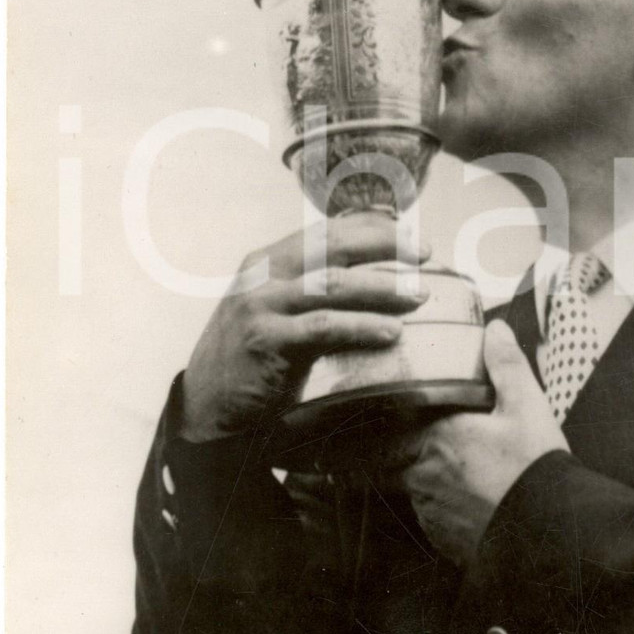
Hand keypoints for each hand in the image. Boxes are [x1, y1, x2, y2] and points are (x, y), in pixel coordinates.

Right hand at [179, 214, 428, 443]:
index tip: (415, 237)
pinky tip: (391, 332)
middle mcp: (263, 274)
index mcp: (269, 260)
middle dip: (385, 244)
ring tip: (419, 295)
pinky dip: (361, 327)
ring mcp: (261, 305)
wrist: (208, 404)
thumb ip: (312, 289)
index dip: (375, 228)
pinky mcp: (264, 340)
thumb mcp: (277, 310)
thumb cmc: (255, 357)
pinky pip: (323, 327)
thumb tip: (377, 275)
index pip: (328, 230)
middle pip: (333, 245)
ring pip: (331, 283)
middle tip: (425, 254)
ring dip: (381, 286)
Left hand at [401, 318, 568, 564]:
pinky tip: (474, 504)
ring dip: (434, 480)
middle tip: (456, 447)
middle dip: (422, 450)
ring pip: (418, 487)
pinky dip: (447, 510)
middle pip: (405, 456)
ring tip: (469, 477)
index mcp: (437, 436)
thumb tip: (494, 329)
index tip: (418, 421)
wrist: (548, 531)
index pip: (399, 423)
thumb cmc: (535, 466)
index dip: (407, 421)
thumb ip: (505, 363)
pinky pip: (433, 518)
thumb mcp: (526, 405)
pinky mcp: (441, 540)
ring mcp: (429, 510)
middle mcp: (422, 474)